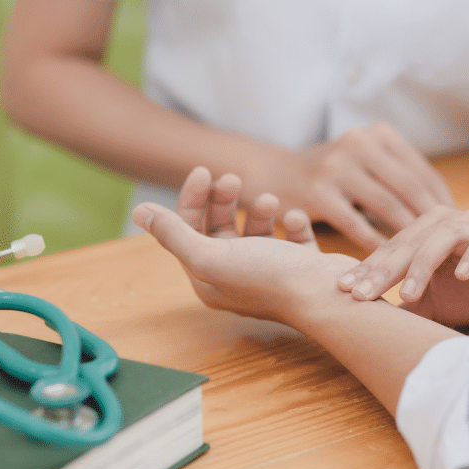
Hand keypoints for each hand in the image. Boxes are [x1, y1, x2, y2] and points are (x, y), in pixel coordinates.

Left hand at [132, 167, 357, 327]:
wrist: (329, 298)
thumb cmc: (268, 277)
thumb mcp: (210, 254)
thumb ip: (173, 233)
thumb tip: (139, 212)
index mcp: (209, 278)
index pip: (190, 232)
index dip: (192, 199)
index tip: (203, 171)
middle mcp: (236, 277)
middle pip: (220, 227)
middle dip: (224, 199)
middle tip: (232, 178)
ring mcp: (269, 273)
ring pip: (256, 231)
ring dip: (260, 210)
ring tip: (270, 201)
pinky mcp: (299, 268)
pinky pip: (291, 238)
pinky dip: (292, 224)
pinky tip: (297, 220)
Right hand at [243, 123, 454, 252]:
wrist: (274, 173)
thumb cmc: (329, 173)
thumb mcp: (363, 160)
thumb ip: (396, 175)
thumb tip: (442, 208)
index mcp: (376, 134)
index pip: (421, 170)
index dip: (442, 201)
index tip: (454, 227)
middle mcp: (358, 144)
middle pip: (409, 187)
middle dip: (431, 220)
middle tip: (445, 246)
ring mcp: (336, 166)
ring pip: (386, 205)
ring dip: (408, 234)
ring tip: (423, 256)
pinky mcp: (317, 192)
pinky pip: (355, 223)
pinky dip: (374, 243)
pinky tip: (387, 258)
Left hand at [338, 205, 468, 326]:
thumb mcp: (429, 305)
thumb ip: (400, 305)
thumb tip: (360, 319)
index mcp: (422, 234)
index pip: (388, 250)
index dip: (365, 269)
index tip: (342, 289)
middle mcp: (444, 224)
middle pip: (407, 244)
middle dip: (382, 270)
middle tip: (362, 294)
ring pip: (441, 239)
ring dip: (422, 266)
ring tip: (406, 294)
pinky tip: (461, 277)